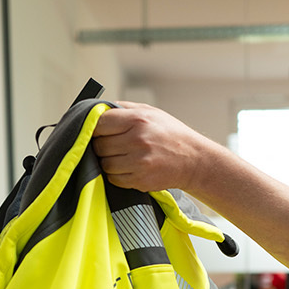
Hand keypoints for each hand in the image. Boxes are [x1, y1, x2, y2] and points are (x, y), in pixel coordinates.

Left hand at [91, 101, 223, 192]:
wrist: (193, 159)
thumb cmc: (170, 133)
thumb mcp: (150, 112)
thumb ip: (123, 108)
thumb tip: (97, 110)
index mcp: (138, 120)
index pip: (99, 123)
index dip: (95, 127)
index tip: (99, 130)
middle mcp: (137, 141)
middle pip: (99, 145)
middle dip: (102, 145)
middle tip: (113, 143)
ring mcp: (138, 163)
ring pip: (104, 164)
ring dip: (109, 161)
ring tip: (122, 155)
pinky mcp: (140, 180)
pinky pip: (113, 178)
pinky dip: (117, 174)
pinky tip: (129, 166)